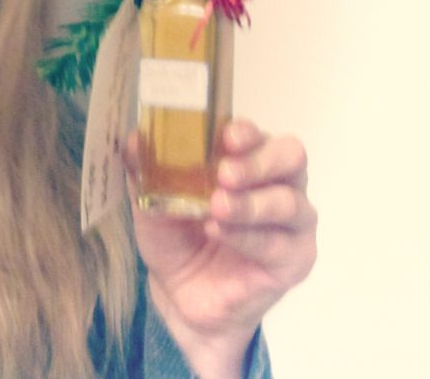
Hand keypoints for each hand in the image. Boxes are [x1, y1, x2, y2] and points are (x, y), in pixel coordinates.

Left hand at [125, 120, 316, 377]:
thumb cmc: (177, 239)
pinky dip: (246, 236)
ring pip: (287, 202)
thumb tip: (135, 137)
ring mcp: (292, 222)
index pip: (257, 135)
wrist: (180, 296)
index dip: (245, 131)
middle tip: (225, 172)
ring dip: (250, 203)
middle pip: (290, 157)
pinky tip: (219, 231)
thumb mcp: (152, 202)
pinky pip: (277, 244)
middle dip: (257, 162)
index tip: (224, 135)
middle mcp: (278, 183)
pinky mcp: (295, 259)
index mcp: (248, 160)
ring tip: (217, 206)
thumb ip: (146, 170)